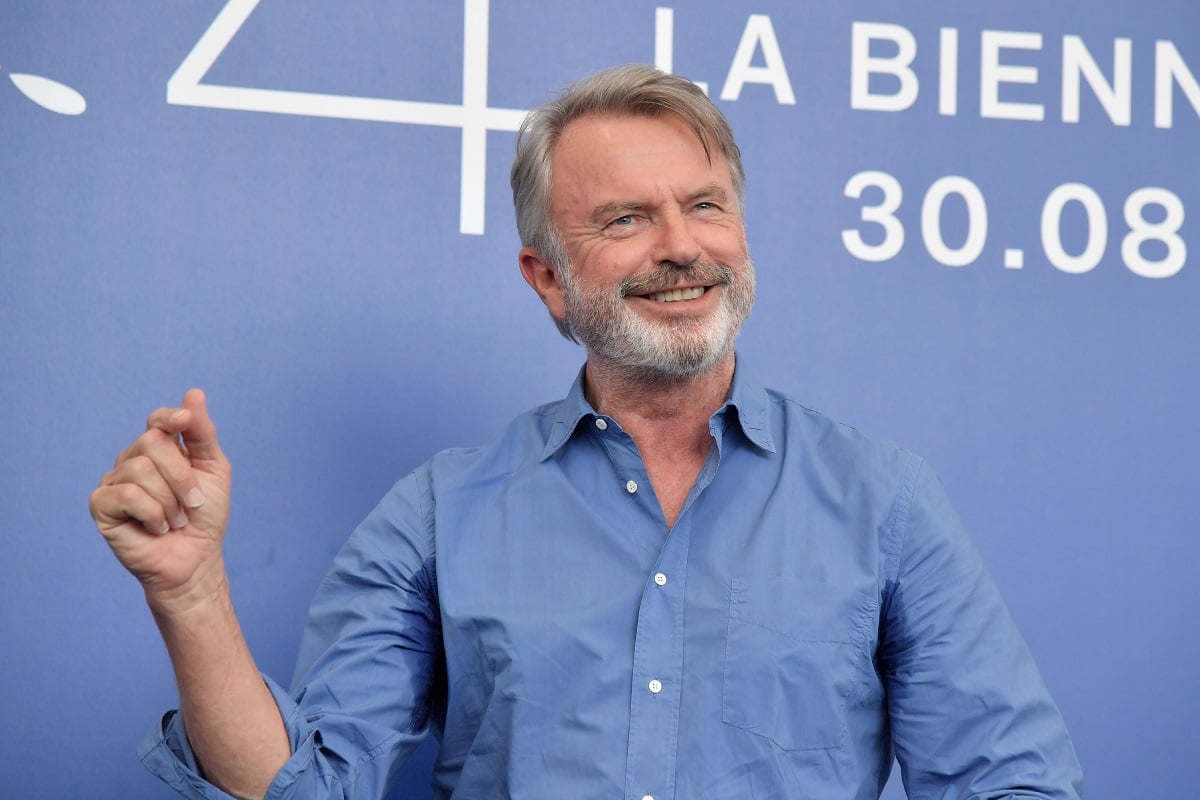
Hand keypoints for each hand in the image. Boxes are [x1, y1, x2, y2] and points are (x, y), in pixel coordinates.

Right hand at [89, 389, 232, 610]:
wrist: (195, 559)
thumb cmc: (204, 516)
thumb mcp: (213, 469)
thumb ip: (202, 433)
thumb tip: (194, 393)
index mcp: (159, 449)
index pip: (158, 421)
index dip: (171, 418)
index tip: (185, 421)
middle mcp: (132, 460)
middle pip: (152, 442)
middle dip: (182, 476)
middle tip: (192, 504)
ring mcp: (113, 481)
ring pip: (141, 469)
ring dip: (170, 501)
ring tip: (174, 520)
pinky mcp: (101, 505)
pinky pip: (128, 494)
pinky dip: (153, 514)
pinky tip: (156, 527)